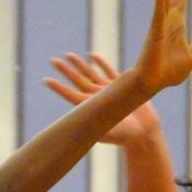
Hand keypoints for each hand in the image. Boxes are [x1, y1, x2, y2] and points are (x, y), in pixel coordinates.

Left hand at [44, 52, 163, 145]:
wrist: (145, 133)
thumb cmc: (126, 136)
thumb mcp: (108, 131)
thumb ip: (96, 123)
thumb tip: (81, 119)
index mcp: (92, 109)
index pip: (71, 95)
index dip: (58, 88)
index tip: (46, 80)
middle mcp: (98, 99)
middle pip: (78, 81)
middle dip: (66, 71)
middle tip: (53, 61)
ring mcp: (110, 91)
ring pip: (91, 74)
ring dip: (80, 65)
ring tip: (68, 55)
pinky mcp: (123, 86)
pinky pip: (108, 71)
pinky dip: (101, 63)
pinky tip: (93, 55)